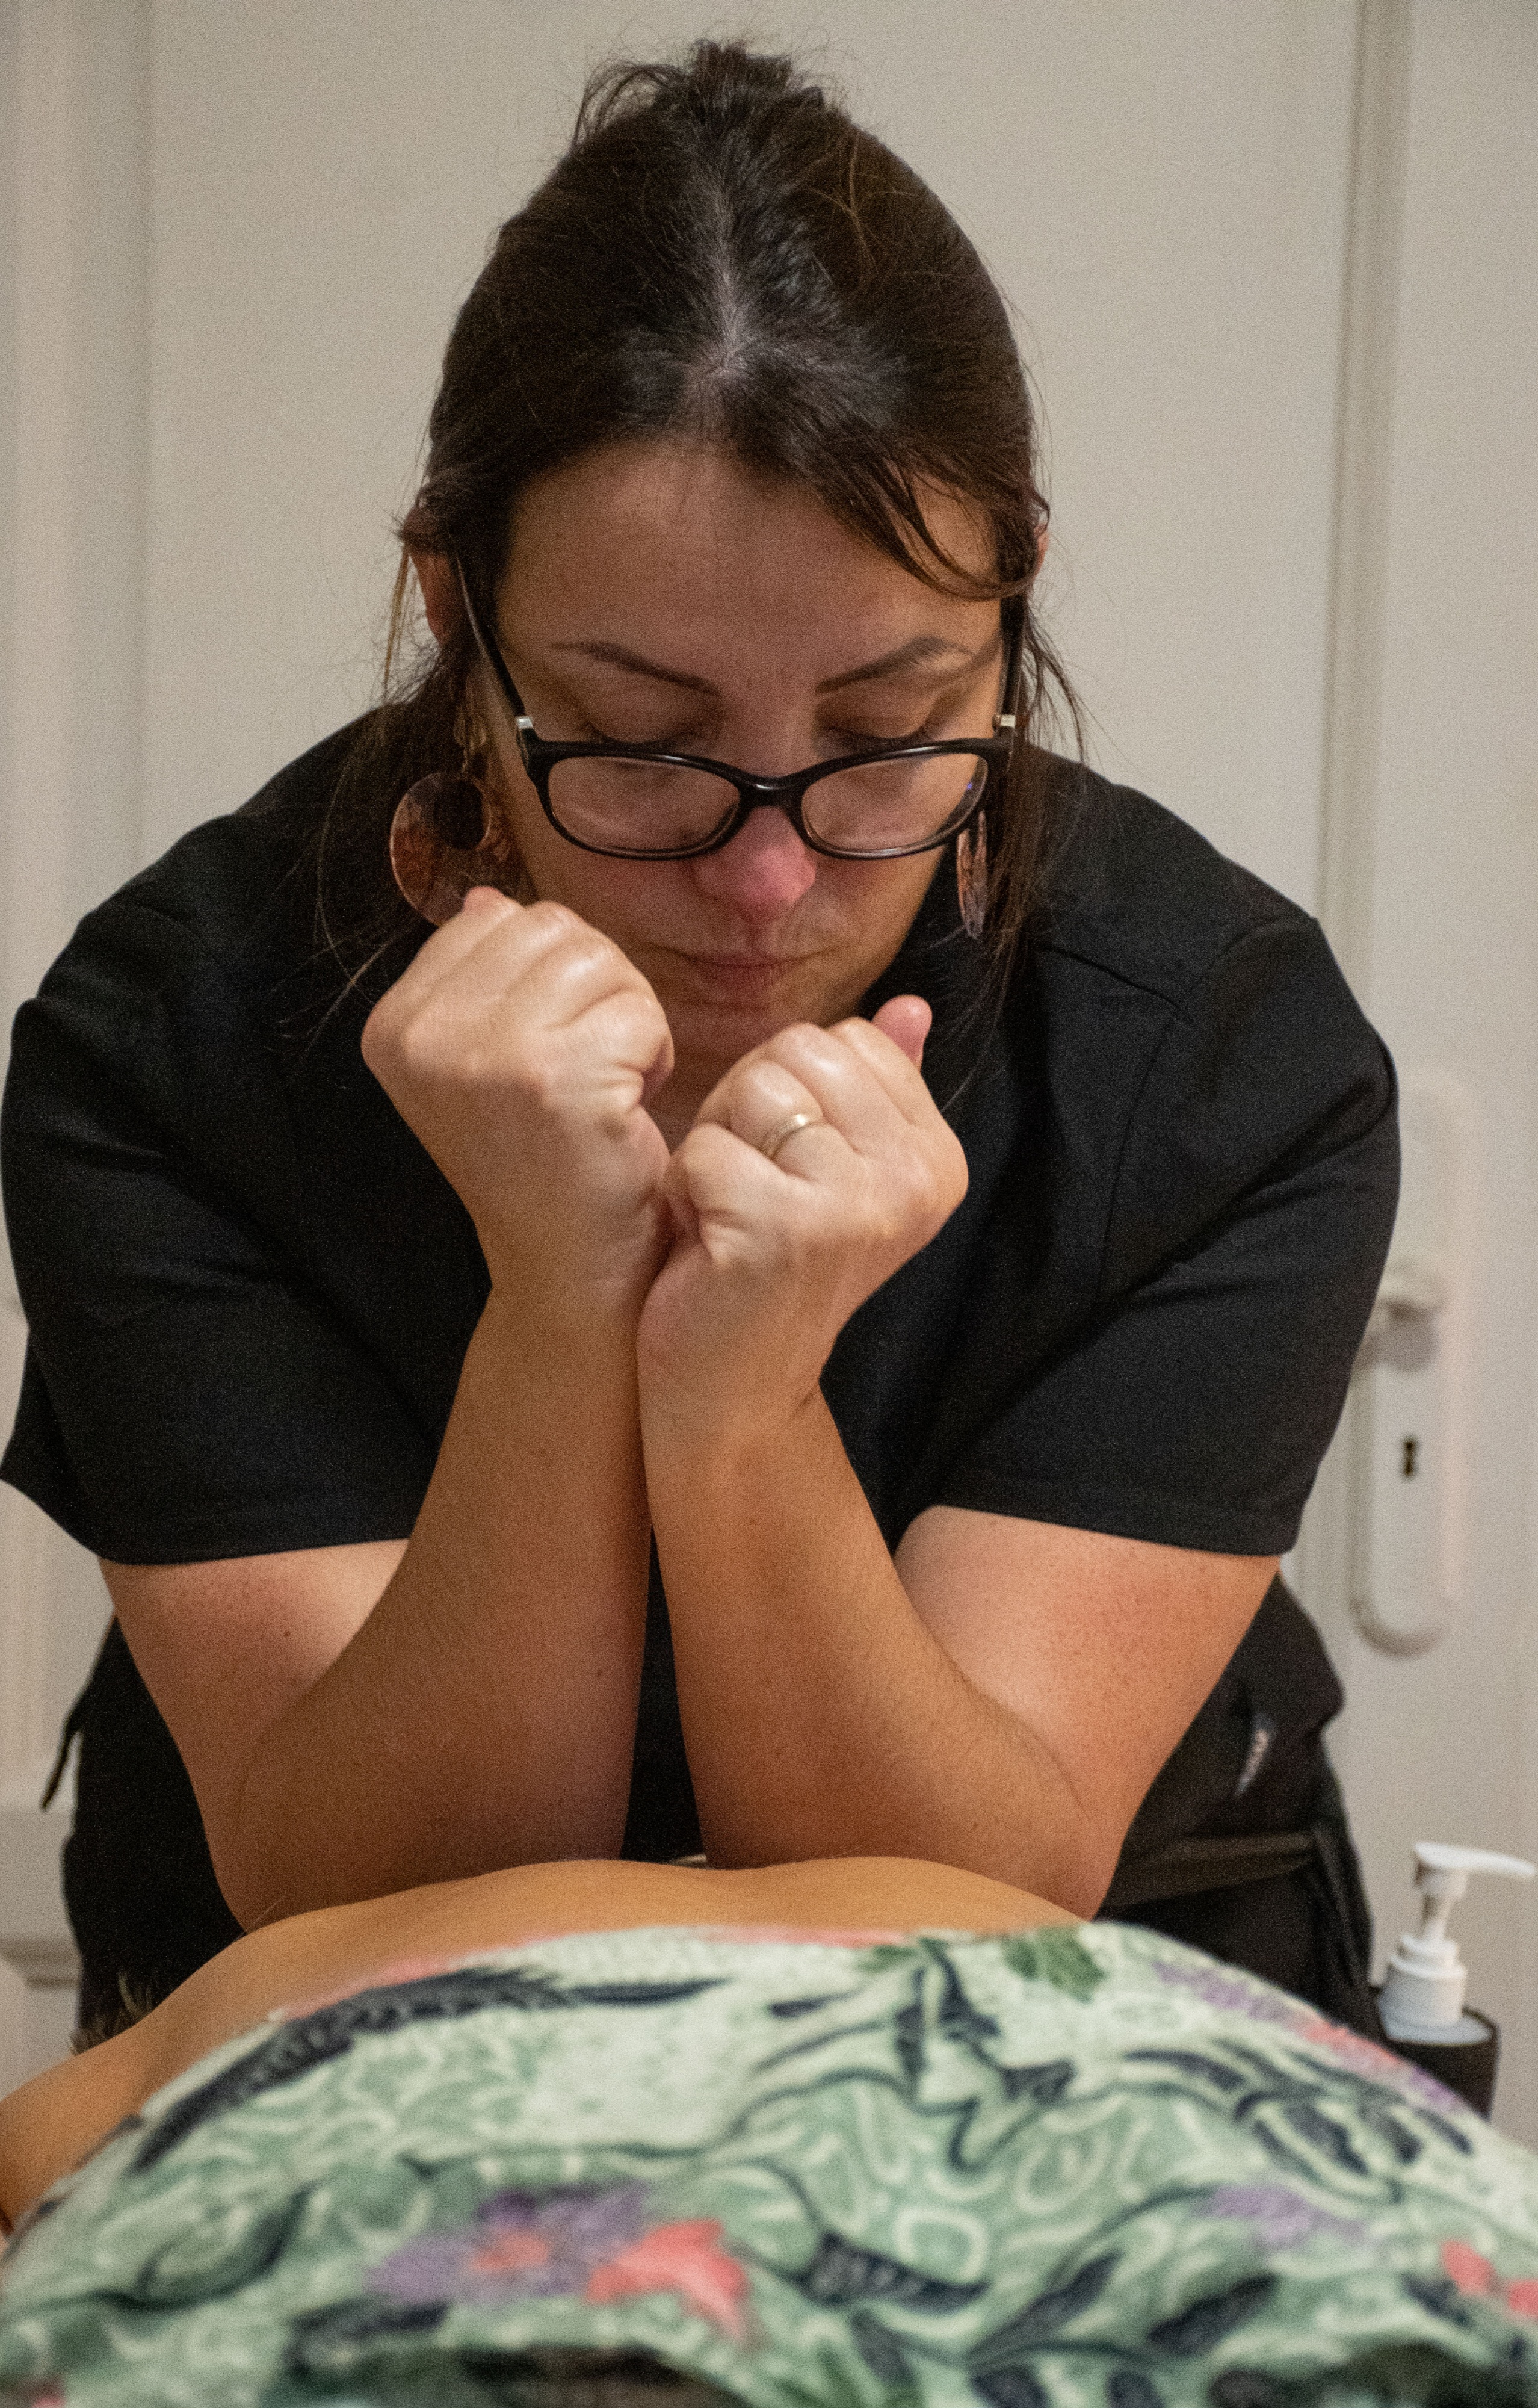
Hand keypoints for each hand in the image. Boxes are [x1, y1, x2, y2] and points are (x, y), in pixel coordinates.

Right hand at [362, 888, 672, 1303]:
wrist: (572, 1276)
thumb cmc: (548, 1165)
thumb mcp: (487, 1067)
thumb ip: (482, 980)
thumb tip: (488, 901)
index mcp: (394, 1023)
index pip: (504, 919)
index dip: (554, 979)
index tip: (548, 1057)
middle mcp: (422, 1034)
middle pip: (554, 929)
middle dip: (595, 993)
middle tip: (589, 1077)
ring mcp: (483, 1056)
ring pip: (600, 962)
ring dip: (628, 1023)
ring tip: (605, 1094)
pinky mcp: (553, 1080)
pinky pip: (638, 1012)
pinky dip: (653, 1056)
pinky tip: (625, 1115)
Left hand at [637, 996, 966, 1432]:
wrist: (736, 1395)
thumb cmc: (768, 1267)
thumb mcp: (835, 1170)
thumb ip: (877, 1087)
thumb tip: (910, 1004)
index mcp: (935, 1155)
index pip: (844, 1039)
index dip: (791, 1089)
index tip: (790, 1168)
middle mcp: (913, 1178)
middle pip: (794, 1053)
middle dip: (749, 1109)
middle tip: (751, 1192)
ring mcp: (856, 1205)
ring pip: (748, 1092)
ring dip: (715, 1148)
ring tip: (729, 1216)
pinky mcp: (784, 1231)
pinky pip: (703, 1149)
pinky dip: (686, 1191)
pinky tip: (706, 1246)